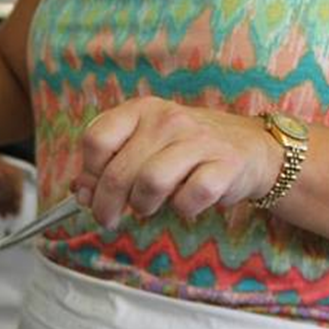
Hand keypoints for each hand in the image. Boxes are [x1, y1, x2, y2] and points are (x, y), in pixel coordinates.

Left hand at [72, 97, 283, 227]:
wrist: (248, 148)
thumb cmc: (184, 152)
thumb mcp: (143, 147)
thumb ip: (108, 166)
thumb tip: (79, 191)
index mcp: (141, 110)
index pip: (96, 140)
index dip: (89, 172)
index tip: (93, 189)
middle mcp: (168, 119)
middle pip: (118, 172)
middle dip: (108, 205)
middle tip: (110, 218)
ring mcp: (198, 140)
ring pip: (150, 184)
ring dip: (143, 206)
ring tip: (149, 206)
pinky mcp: (225, 165)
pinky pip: (190, 198)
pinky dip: (183, 209)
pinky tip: (186, 203)